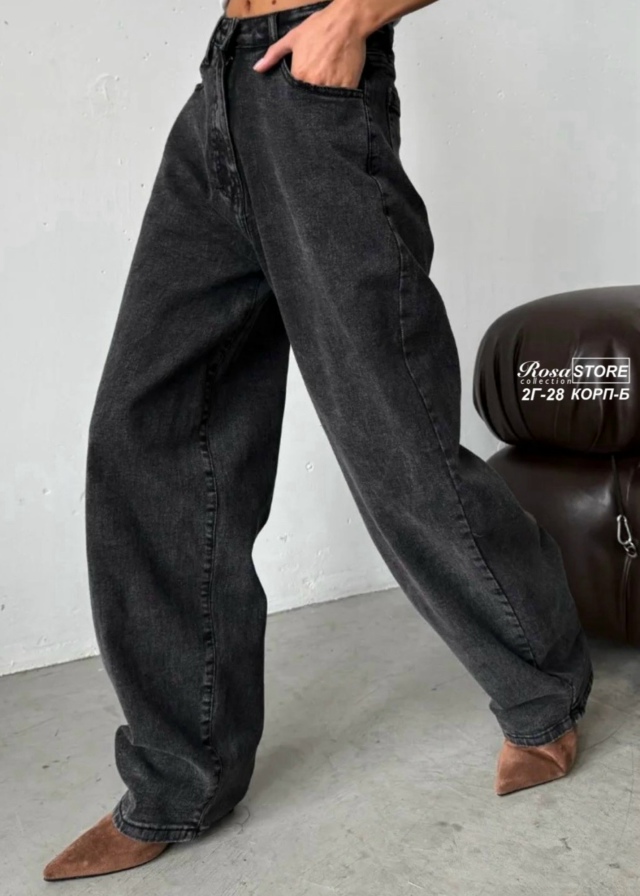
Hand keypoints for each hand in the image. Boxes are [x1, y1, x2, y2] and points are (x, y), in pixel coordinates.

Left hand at [252, 6, 366, 90]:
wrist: (347, 21)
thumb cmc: (319, 27)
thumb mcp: (293, 38)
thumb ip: (273, 55)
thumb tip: (257, 68)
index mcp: (299, 75)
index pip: (294, 94)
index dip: (297, 94)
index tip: (301, 89)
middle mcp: (314, 84)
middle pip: (310, 100)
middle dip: (310, 98)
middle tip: (315, 85)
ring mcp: (332, 87)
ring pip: (325, 102)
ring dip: (324, 99)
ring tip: (326, 86)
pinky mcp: (348, 86)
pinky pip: (342, 98)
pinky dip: (339, 96)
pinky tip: (338, 86)